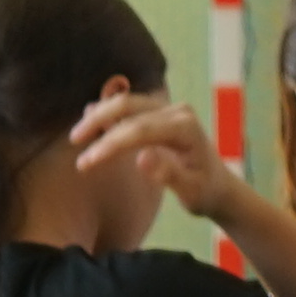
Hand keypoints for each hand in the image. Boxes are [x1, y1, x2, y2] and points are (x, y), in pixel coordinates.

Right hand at [71, 82, 244, 225]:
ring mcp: (169, 108)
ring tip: (78, 136)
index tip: (86, 162)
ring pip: (127, 103)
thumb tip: (142, 158)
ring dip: (100, 115)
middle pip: (129, 106)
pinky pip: (132, 107)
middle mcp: (176, 111)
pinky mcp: (161, 112)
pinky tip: (91, 116)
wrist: (219, 186)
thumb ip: (169, 175)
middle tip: (75, 142)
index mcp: (185, 128)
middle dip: (99, 121)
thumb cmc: (205, 193)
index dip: (110, 144)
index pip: (139, 130)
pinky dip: (110, 112)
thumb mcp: (191, 193)